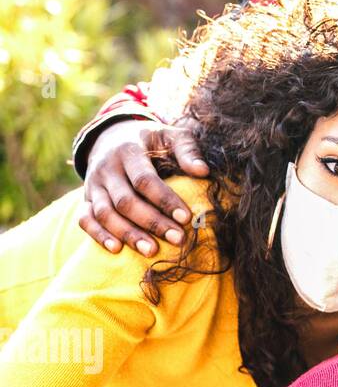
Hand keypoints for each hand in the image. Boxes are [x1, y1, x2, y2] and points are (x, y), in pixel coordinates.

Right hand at [78, 119, 209, 254]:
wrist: (113, 136)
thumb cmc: (152, 140)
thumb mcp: (171, 135)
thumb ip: (187, 150)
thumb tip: (203, 171)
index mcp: (128, 151)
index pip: (145, 180)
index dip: (165, 200)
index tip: (186, 218)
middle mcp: (106, 168)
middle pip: (125, 201)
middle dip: (152, 222)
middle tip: (177, 239)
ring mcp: (92, 184)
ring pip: (104, 213)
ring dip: (128, 234)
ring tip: (151, 251)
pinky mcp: (85, 198)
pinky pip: (84, 219)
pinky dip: (98, 234)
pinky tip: (117, 249)